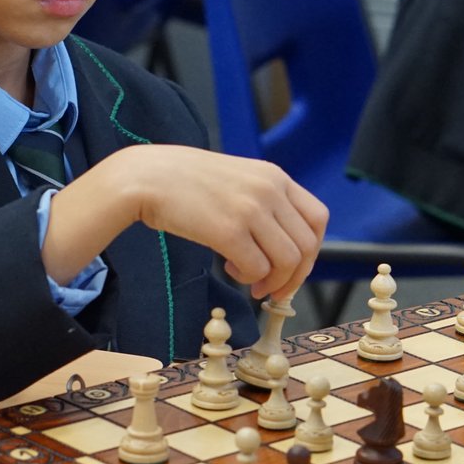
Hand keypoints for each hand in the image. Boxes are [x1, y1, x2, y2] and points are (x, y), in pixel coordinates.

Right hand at [46, 145, 326, 300]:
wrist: (146, 177)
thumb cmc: (185, 182)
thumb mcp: (237, 179)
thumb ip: (263, 202)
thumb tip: (283, 244)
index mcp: (274, 176)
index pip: (318, 218)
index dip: (311, 250)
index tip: (293, 267)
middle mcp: (269, 190)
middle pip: (306, 246)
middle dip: (293, 275)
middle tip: (271, 286)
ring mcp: (250, 209)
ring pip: (286, 262)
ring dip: (270, 281)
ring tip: (247, 278)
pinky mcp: (228, 230)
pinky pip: (257, 269)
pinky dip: (248, 278)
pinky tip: (230, 269)